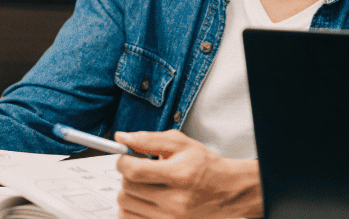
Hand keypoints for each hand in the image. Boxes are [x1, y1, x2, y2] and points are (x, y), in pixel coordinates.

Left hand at [114, 130, 262, 218]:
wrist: (226, 191)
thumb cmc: (204, 166)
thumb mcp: (182, 144)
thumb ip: (149, 139)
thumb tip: (121, 138)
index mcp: (180, 175)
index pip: (135, 170)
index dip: (122, 161)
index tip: (126, 157)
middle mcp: (175, 200)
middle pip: (127, 188)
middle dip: (128, 175)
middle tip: (140, 170)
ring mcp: (169, 218)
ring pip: (125, 205)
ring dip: (129, 192)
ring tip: (145, 185)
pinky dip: (130, 208)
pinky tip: (143, 200)